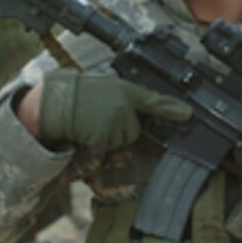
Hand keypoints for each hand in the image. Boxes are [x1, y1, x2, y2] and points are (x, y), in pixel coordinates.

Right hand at [38, 69, 191, 150]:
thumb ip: (127, 104)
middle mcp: (125, 106)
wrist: (53, 103)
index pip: (153, 101)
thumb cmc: (77, 96)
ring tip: (88, 125)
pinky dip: (95, 152)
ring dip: (106, 141)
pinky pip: (107, 153)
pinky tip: (83, 138)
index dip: (171, 109)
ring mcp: (116, 122)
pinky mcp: (104, 137)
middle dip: (119, 131)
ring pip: (121, 143)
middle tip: (97, 119)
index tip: (189, 115)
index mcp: (126, 91)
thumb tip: (142, 119)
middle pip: (133, 132)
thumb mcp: (107, 89)